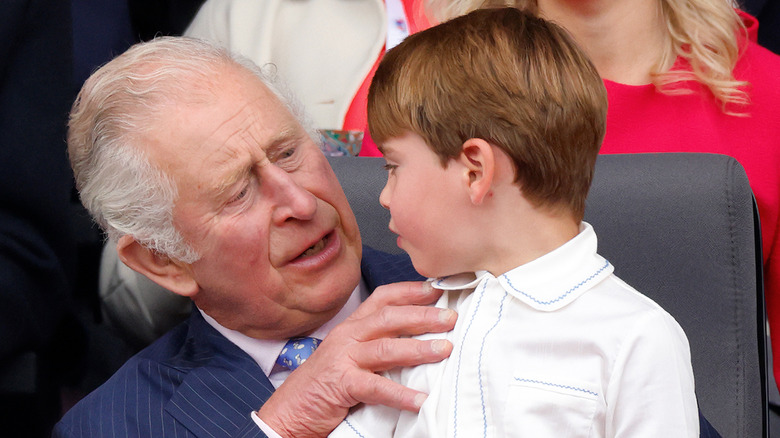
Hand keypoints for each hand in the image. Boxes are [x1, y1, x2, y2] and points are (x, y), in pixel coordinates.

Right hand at [257, 281, 455, 436]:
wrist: (288, 412)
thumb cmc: (324, 385)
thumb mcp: (349, 357)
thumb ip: (376, 346)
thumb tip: (419, 339)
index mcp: (351, 328)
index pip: (382, 299)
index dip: (410, 291)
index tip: (438, 288)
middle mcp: (347, 337)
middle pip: (389, 318)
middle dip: (423, 315)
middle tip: (451, 317)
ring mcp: (342, 360)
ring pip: (386, 348)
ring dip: (418, 349)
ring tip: (445, 349)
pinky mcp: (340, 385)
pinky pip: (375, 387)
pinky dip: (399, 394)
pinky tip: (420, 400)